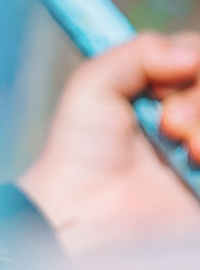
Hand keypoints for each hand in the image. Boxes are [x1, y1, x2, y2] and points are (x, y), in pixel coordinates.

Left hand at [16, 31, 199, 255]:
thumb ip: (137, 52)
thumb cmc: (80, 155)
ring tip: (187, 150)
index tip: (159, 89)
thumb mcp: (92, 88)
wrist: (85, 217)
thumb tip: (192, 55)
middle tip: (169, 125)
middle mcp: (194, 116)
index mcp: (169, 89)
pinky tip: (198, 162)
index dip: (194, 62)